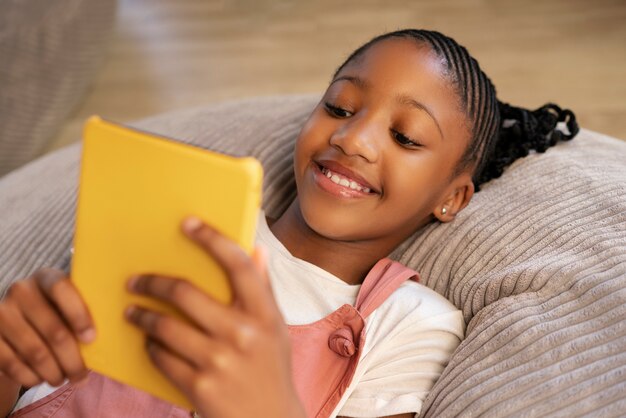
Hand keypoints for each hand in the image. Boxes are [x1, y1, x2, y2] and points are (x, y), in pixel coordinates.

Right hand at [0, 268, 94, 387]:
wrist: (15, 320)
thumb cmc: (55, 312)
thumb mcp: (68, 303)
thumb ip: (86, 310)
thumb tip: (111, 336)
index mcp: (46, 277)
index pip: (62, 289)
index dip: (79, 315)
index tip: (92, 339)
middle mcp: (21, 290)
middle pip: (54, 330)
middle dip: (72, 360)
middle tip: (82, 376)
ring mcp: (1, 312)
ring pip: (35, 352)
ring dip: (54, 373)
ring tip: (64, 380)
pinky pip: (13, 363)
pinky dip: (31, 377)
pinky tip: (41, 379)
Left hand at [125, 217, 305, 417]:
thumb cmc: (272, 370)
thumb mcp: (276, 329)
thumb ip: (263, 290)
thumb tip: (257, 250)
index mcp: (265, 315)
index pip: (239, 265)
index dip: (212, 239)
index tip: (188, 224)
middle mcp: (243, 334)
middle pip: (186, 293)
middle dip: (152, 283)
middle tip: (134, 281)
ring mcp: (220, 362)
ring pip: (165, 327)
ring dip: (142, 316)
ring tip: (132, 312)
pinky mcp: (200, 387)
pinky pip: (162, 358)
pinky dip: (151, 348)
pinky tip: (150, 344)